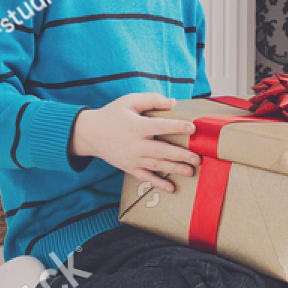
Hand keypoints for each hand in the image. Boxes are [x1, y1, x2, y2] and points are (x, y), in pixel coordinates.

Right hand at [70, 93, 198, 193]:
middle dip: (181, 155)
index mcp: (137, 126)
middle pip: (162, 150)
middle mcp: (135, 144)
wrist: (90, 134)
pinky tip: (171, 188)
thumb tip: (173, 103)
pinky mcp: (129, 167)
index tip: (193, 129)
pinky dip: (158, 183)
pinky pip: (145, 177)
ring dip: (174, 169)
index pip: (161, 126)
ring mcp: (132, 158)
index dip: (177, 127)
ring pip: (157, 165)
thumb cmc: (112, 114)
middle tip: (197, 158)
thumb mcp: (129, 101)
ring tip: (191, 172)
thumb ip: (151, 100)